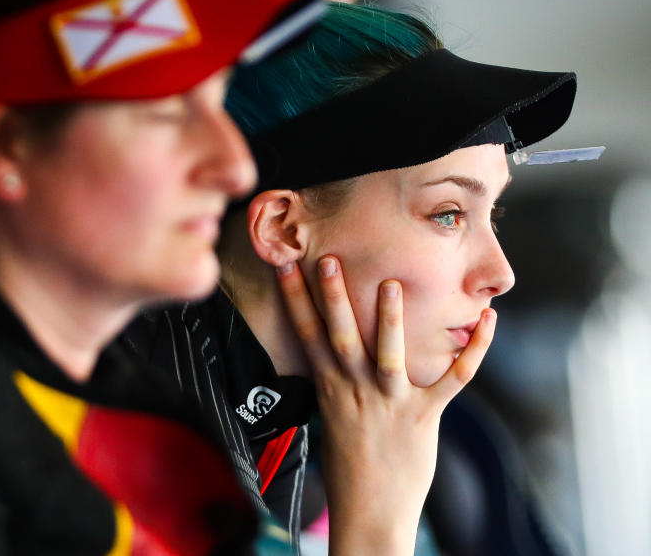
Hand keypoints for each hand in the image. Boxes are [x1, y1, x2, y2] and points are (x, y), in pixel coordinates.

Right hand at [276, 255, 495, 555]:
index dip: (295, 300)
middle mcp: (356, 392)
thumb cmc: (351, 464)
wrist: (370, 512)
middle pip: (341, 338)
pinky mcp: (423, 417)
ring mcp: (390, 404)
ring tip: (390, 284)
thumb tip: (335, 348)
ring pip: (389, 357)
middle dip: (332, 298)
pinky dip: (472, 351)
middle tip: (327, 259)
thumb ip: (338, 379)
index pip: (308, 336)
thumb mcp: (334, 415)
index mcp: (330, 389)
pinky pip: (452, 380)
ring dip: (390, 320)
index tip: (285, 267)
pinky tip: (487, 321)